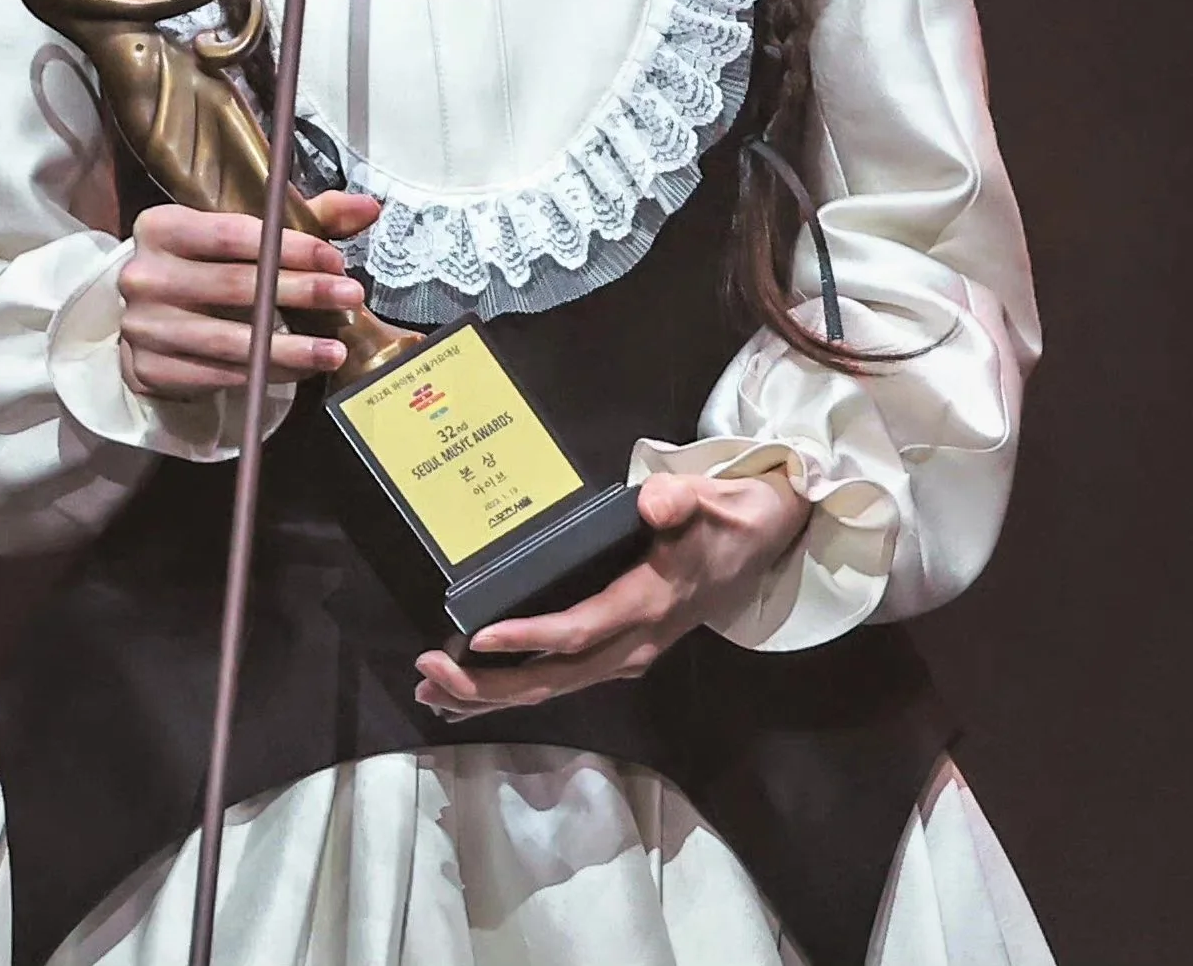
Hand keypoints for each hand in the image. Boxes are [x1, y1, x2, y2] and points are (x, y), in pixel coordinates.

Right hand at [117, 192, 378, 398]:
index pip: (234, 234)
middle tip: (349, 297)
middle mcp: (144, 275)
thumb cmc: (206, 263)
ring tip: (334, 349)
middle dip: (302, 292)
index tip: (335, 259)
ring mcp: (143, 327)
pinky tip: (300, 369)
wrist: (146, 314)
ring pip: (230, 341)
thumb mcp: (248, 231)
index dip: (290, 247)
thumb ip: (309, 216)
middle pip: (236, 286)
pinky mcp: (148, 371)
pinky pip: (219, 375)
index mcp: (162, 226)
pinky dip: (265, 373)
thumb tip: (368, 207)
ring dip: (291, 347)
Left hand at [413, 468, 809, 716]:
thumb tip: (656, 501)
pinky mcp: (618, 653)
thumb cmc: (727, 516)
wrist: (765, 540)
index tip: (476, 639)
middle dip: (488, 684)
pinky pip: (559, 680)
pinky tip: (469, 696)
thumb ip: (681, 500)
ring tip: (429, 692)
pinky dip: (511, 690)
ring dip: (490, 695)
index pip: (580, 632)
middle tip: (427, 674)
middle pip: (554, 677)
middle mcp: (634, 644)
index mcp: (648, 605)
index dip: (529, 638)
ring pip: (552, 688)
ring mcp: (626, 655)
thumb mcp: (711, 498)